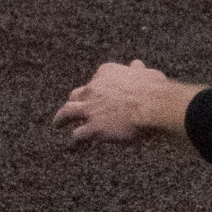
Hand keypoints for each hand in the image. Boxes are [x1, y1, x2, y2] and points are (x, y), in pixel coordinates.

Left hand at [53, 60, 199, 144]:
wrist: (152, 106)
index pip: (96, 79)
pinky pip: (78, 136)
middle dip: (74, 101)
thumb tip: (136, 64)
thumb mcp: (147, 75)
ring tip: (58, 123)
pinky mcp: (94, 127)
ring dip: (61, 118)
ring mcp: (91, 108)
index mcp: (106, 73)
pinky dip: (73, 142)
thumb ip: (139, 71)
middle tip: (72, 107)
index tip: (97, 93)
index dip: (96, 88)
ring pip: (68, 112)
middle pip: (77, 94)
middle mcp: (94, 88)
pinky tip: (71, 146)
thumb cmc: (154, 89)